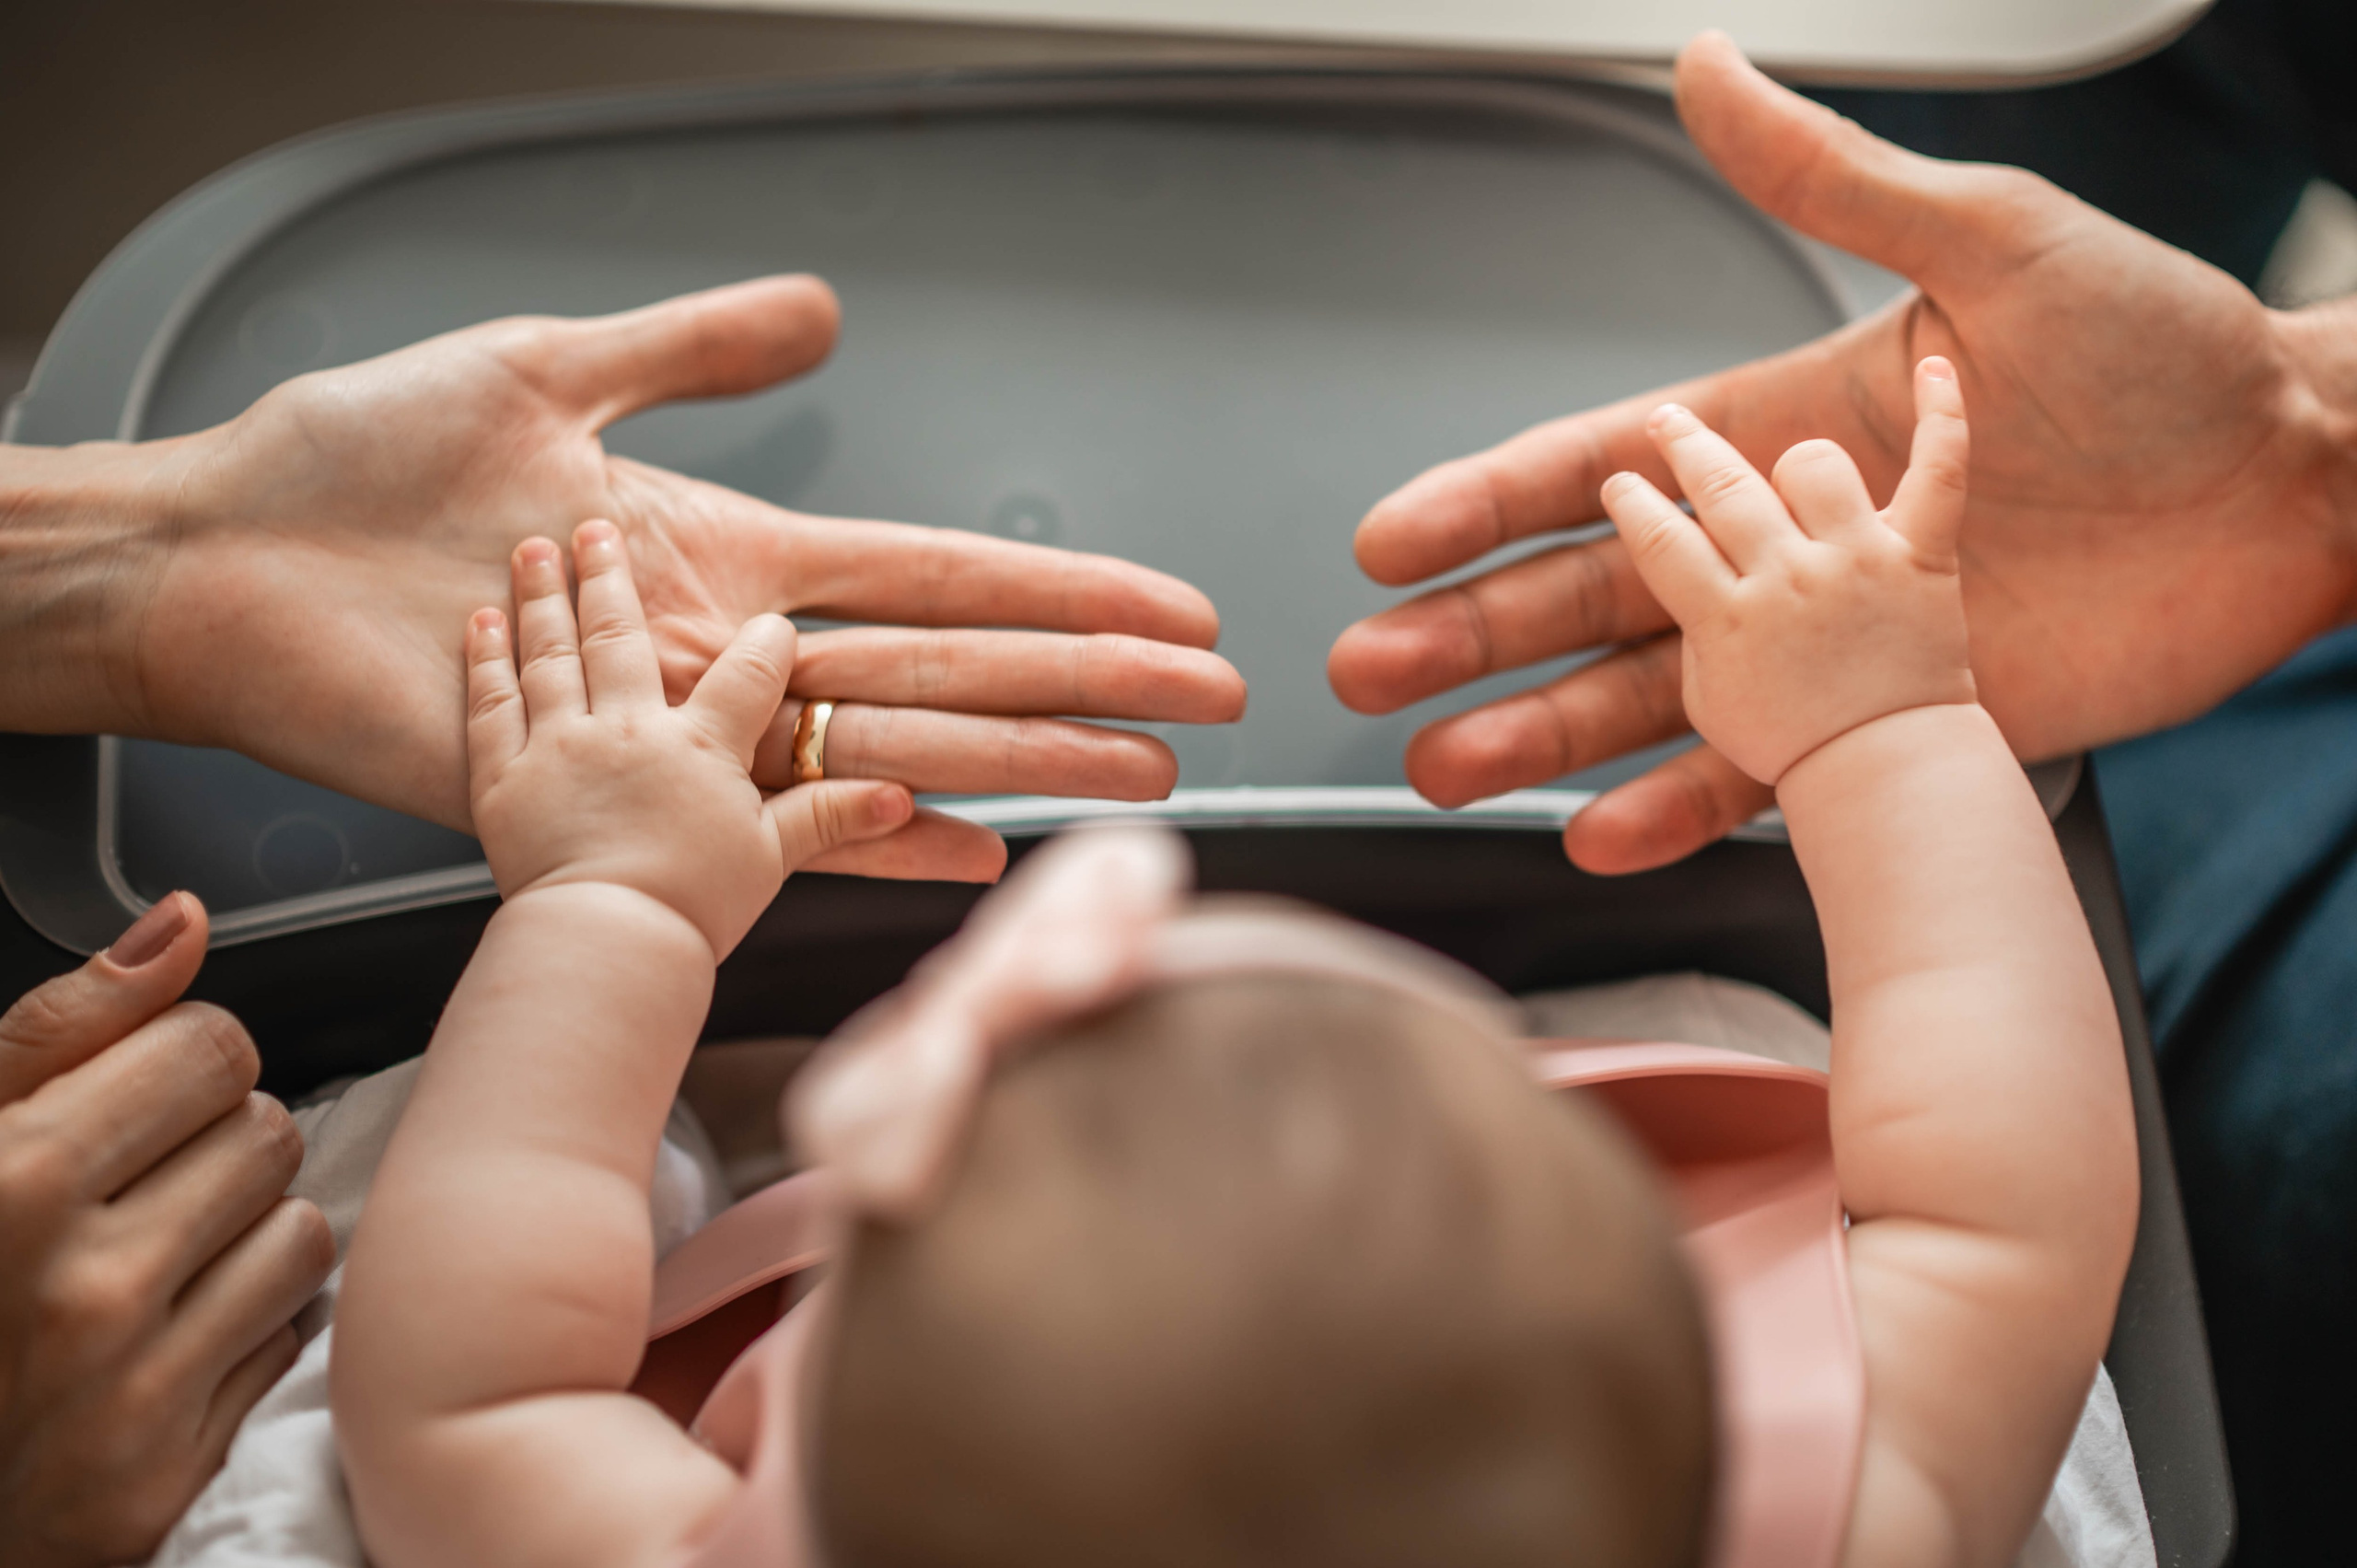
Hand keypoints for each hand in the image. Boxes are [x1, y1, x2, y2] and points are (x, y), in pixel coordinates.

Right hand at [0, 894, 332, 1567]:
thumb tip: (184, 919)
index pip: (214, 1048)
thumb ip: (66, 1028)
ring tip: (155, 1258)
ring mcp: (129, 1393)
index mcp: (13, 1183)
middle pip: (266, 1134)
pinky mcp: (166, 1474)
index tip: (140, 1095)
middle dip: (216, 1144)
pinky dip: (247, 1327)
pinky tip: (167, 1335)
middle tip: (138, 1186)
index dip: (181, 1061)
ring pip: (300, 1233)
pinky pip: (290, 1340)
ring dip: (245, 1234)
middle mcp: (79, 1289)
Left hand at [111, 277, 1244, 880]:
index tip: (1169, 608)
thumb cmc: (363, 467)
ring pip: (895, 740)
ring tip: (1143, 776)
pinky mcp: (615, 783)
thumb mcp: (545, 372)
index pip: (941, 571)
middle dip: (1091, 683)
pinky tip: (977, 849)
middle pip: (954, 662)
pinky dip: (877, 841)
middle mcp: (733, 648)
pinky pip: (773, 823)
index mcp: (729, 553)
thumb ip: (691, 350)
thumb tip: (825, 307)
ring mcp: (686, 722)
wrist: (228, 556)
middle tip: (1216, 702)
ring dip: (1025, 759)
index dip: (1064, 589)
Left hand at [468, 521, 911, 954]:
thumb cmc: (685, 909)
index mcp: (699, 746)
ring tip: (535, 549)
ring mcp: (558, 746)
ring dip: (543, 596)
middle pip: (620, 637)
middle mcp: (626, 728)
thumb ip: (831, 817)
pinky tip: (480, 622)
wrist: (604, 944)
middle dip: (610, 577)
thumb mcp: (770, 860)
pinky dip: (484, 658)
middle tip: (597, 528)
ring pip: (551, 654)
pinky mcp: (501, 777)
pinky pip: (490, 704)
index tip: (767, 621)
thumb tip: (899, 797)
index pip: (745, 674)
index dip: (764, 643)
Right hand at [1328, 31, 2356, 871]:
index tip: (1392, 540)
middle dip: (1472, 634)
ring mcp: (1834, 640)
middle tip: (1372, 672)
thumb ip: (1832, 179)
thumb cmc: (2158, 349)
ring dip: (1543, 733)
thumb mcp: (1987, 239)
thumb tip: (1707, 69)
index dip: (1485, 502)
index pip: (1598, 470)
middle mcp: (1787, 542)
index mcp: (1784, 429)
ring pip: (1652, 695)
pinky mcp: (1898, 719)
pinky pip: (1765, 776)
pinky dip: (1681, 807)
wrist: (2293, 478)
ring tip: (1446, 765)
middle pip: (1591, 594)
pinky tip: (1601, 831)